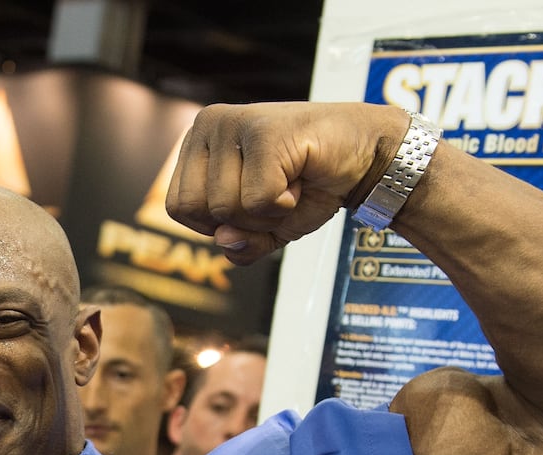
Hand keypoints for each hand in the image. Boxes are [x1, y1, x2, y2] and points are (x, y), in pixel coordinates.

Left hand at [166, 101, 406, 263]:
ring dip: (266, 213)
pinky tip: (299, 178)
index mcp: (197, 143)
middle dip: (240, 221)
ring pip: (226, 208)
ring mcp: (234, 123)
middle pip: (197, 210)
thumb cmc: (310, 185)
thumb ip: (239, 243)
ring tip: (288, 182)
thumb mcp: (266, 228)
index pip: (178, 207)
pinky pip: (257, 201)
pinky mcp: (263, 132)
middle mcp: (208, 125)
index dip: (216, 224)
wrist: (365, 157)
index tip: (253, 202)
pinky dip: (282, 206)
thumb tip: (224, 239)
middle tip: (274, 194)